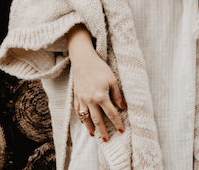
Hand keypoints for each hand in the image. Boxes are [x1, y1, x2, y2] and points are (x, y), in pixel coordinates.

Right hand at [67, 26, 124, 140]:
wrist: (83, 59)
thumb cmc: (100, 68)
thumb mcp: (112, 80)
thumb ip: (117, 95)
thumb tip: (122, 107)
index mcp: (101, 97)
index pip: (111, 114)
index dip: (117, 123)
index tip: (122, 130)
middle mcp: (90, 100)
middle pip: (97, 120)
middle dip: (103, 131)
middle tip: (106, 140)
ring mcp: (81, 99)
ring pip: (86, 117)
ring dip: (90, 127)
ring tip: (94, 135)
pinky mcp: (76, 96)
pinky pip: (77, 110)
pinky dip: (81, 118)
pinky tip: (83, 122)